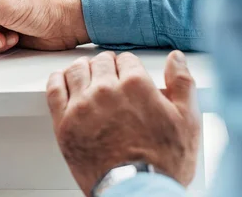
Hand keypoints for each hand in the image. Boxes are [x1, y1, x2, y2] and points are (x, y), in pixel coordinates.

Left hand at [47, 51, 200, 194]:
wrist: (137, 192)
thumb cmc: (163, 163)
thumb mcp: (187, 121)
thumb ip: (182, 84)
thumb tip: (175, 58)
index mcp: (135, 85)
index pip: (126, 59)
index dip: (128, 66)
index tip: (126, 74)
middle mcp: (105, 90)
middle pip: (100, 62)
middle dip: (106, 66)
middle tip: (108, 76)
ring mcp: (81, 105)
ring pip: (76, 70)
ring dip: (83, 69)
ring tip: (87, 75)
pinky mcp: (63, 121)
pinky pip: (54, 89)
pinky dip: (58, 79)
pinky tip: (62, 80)